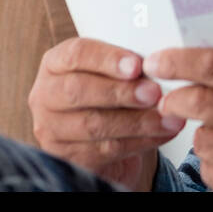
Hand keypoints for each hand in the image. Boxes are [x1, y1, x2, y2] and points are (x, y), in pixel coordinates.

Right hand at [28, 38, 185, 190]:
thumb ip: (127, 63)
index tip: (137, 64)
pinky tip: (162, 131)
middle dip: (121, 92)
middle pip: (78, 91)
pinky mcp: (66, 157)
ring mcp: (51, 129)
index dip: (107, 59)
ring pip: (94, 124)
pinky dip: (140, 141)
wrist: (100, 134)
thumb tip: (158, 62)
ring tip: (166, 115)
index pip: (76, 54)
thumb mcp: (111, 71)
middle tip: (154, 92)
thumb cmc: (108, 92)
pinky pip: (106, 149)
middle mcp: (46, 95)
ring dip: (136, 121)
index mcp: (55, 64)